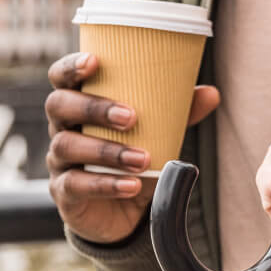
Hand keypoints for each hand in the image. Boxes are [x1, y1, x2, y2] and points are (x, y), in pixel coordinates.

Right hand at [44, 51, 219, 244]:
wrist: (124, 208)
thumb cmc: (134, 153)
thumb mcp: (157, 131)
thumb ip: (178, 112)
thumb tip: (211, 93)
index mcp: (80, 103)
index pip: (62, 78)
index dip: (71, 67)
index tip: (94, 62)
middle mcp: (63, 127)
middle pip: (59, 106)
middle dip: (94, 108)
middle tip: (132, 117)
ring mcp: (59, 160)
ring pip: (66, 145)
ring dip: (107, 150)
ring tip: (142, 159)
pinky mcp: (64, 192)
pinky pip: (75, 185)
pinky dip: (106, 185)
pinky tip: (132, 186)